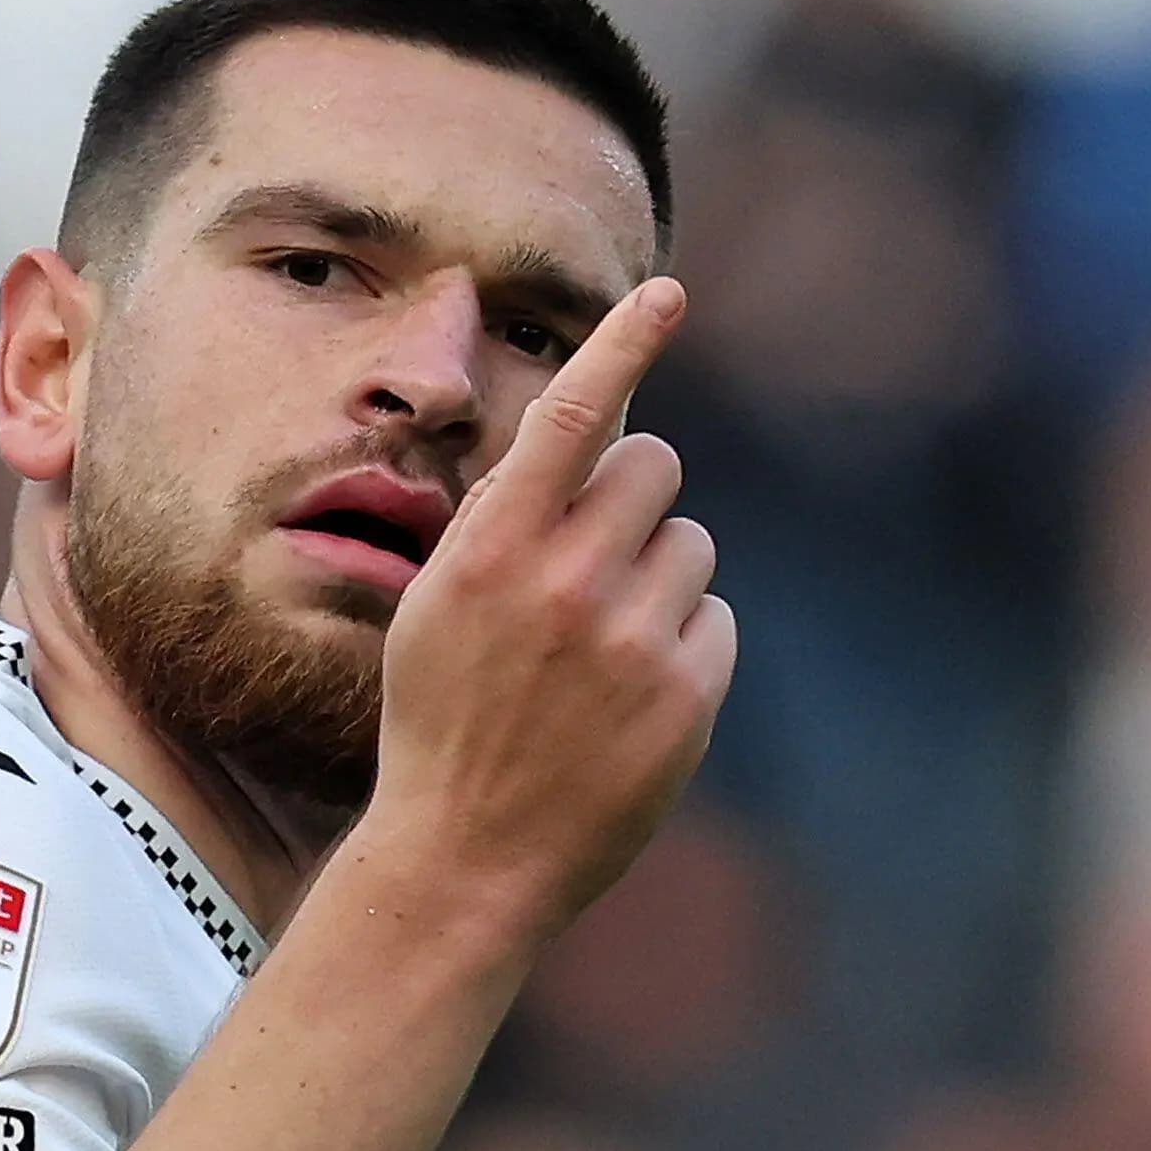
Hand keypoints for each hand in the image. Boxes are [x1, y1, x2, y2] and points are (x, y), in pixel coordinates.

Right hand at [364, 275, 734, 944]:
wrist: (467, 858)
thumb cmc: (442, 723)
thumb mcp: (435, 609)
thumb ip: (501, 522)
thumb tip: (574, 437)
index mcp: (490, 550)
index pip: (568, 413)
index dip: (624, 342)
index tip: (669, 292)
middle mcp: (565, 581)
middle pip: (653, 466)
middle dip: (636, 500)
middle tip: (598, 563)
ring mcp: (632, 639)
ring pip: (691, 543)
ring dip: (659, 579)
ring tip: (602, 653)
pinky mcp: (687, 695)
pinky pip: (714, 620)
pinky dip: (683, 648)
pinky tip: (630, 702)